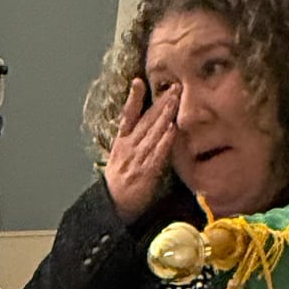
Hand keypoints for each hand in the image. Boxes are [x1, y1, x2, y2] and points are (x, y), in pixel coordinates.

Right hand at [103, 78, 179, 222]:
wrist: (113, 207)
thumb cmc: (118, 184)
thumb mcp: (118, 159)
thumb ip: (130, 142)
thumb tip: (146, 127)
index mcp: (121, 143)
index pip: (127, 116)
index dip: (133, 98)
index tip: (138, 81)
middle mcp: (128, 148)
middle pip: (146, 120)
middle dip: (160, 102)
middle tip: (174, 86)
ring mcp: (137, 159)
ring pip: (153, 133)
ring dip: (165, 115)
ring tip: (175, 100)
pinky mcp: (145, 172)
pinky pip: (157, 153)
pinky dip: (165, 140)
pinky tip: (172, 129)